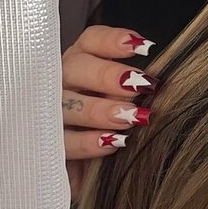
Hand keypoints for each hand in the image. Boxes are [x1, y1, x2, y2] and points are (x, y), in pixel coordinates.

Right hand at [61, 25, 157, 195]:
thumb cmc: (110, 124)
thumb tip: (157, 86)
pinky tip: (113, 142)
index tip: (143, 47)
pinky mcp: (50, 145)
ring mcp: (50, 112)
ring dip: (99, 110)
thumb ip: (134, 87)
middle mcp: (62, 81)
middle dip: (107, 76)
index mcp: (81, 63)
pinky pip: (64, 141)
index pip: (91, 41)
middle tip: (138, 86)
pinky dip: (89, 142)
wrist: (83, 168)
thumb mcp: (123, 102)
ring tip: (129, 117)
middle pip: (77, 67)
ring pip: (67, 103)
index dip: (112, 41)